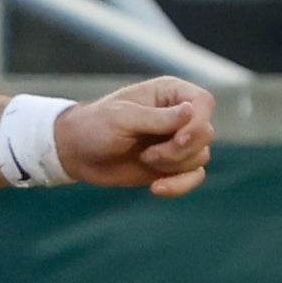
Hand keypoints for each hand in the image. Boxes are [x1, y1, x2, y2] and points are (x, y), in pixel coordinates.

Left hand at [54, 77, 216, 195]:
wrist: (76, 153)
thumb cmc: (95, 126)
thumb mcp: (122, 118)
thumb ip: (158, 118)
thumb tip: (191, 112)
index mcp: (169, 94)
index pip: (203, 102)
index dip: (197, 123)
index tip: (177, 138)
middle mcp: (178, 116)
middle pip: (205, 133)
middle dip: (180, 149)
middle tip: (149, 154)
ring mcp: (176, 141)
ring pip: (200, 156)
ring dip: (173, 165)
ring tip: (144, 160)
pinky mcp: (171, 165)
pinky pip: (193, 177)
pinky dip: (180, 185)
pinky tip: (156, 188)